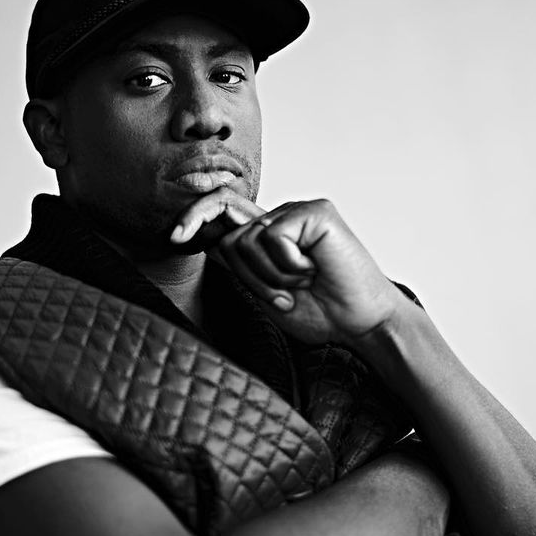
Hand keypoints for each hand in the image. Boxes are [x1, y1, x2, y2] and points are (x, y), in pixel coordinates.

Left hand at [172, 188, 403, 344]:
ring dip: (272, 276)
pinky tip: (315, 270)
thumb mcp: (266, 292)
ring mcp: (298, 211)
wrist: (361, 323)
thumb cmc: (321, 311)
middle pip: (230, 237)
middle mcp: (280, 217)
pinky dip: (289, 265)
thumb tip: (206, 241)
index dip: (194, 217)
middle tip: (282, 296)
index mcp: (267, 235)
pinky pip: (274, 236)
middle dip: (249, 277)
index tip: (174, 236)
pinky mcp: (316, 212)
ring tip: (303, 284)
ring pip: (249, 240)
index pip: (221, 212)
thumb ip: (239, 267)